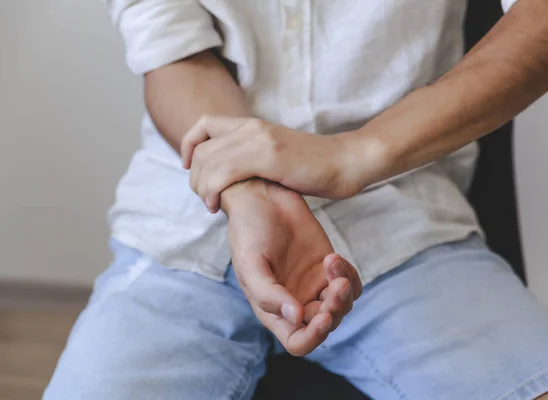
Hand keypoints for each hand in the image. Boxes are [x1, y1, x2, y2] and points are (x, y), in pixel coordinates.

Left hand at [182, 116, 379, 212]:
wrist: (348, 162)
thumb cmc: (317, 167)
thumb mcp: (278, 158)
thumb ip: (254, 160)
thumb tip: (232, 178)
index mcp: (254, 126)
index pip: (204, 124)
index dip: (189, 146)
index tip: (192, 169)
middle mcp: (252, 128)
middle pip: (201, 147)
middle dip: (195, 177)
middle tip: (206, 198)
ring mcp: (260, 140)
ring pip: (208, 160)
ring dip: (201, 187)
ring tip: (212, 205)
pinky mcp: (269, 156)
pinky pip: (223, 171)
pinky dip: (212, 190)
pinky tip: (219, 205)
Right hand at [222, 179, 361, 355]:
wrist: (261, 198)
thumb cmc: (248, 231)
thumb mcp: (249, 263)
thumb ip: (268, 294)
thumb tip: (295, 317)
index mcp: (274, 310)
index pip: (298, 342)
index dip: (313, 337)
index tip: (323, 316)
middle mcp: (296, 302)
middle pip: (326, 325)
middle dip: (334, 308)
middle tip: (335, 284)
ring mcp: (314, 284)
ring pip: (343, 305)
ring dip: (344, 292)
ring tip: (333, 262)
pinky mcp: (328, 266)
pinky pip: (350, 282)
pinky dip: (348, 274)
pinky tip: (332, 257)